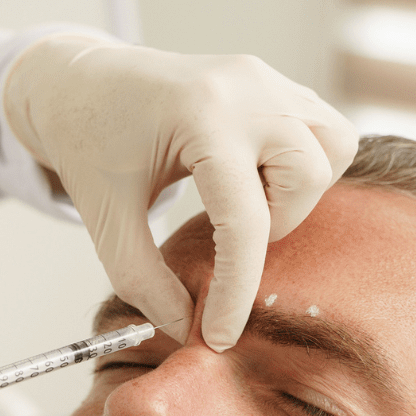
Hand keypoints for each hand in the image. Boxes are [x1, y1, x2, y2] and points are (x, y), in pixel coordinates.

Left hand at [3, 34, 357, 350]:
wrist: (82, 82)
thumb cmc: (89, 144)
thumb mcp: (105, 220)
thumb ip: (142, 281)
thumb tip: (185, 329)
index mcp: (199, 116)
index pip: (244, 220)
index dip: (236, 291)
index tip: (219, 336)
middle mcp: (245, 89)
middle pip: (308, 176)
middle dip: (277, 225)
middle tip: (225, 236)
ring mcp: (266, 79)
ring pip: (333, 146)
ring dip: (299, 194)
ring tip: (243, 203)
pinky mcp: (274, 82)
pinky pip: (324, 131)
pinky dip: (301, 168)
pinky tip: (252, 181)